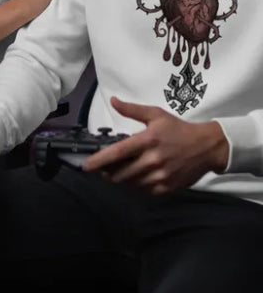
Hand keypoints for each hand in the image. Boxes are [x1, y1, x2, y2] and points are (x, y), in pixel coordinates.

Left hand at [83, 96, 229, 193]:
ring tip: (120, 171)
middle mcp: (153, 160)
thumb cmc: (179, 129)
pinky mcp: (167, 187)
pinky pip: (144, 191)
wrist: (206, 147)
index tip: (86, 165)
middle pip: (120, 173)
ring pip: (130, 183)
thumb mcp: (156, 114)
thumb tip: (114, 101)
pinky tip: (138, 176)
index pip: (117, 152)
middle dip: (108, 172)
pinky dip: (137, 185)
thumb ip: (132, 110)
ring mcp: (160, 176)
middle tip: (104, 168)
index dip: (99, 160)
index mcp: (148, 140)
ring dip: (121, 179)